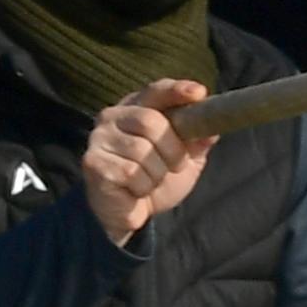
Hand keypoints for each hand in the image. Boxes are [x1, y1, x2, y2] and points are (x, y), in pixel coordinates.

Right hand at [81, 78, 212, 244]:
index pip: (157, 91)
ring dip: (157, 173)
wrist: (129, 215)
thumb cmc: (154, 180)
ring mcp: (100, 138)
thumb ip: (197, 141)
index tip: (199, 93)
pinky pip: (131, 172)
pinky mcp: (93, 162)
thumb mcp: (184, 159)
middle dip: (173, 149)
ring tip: (150, 181)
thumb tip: (213, 126)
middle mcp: (112, 116)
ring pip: (142, 151)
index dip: (177, 91)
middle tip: (176, 166)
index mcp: (136, 108)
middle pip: (151, 121)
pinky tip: (135, 190)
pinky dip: (142, 186)